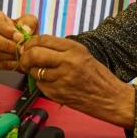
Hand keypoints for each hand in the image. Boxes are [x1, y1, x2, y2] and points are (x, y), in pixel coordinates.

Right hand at [0, 10, 39, 71]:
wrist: (16, 42)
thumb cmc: (19, 29)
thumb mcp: (26, 21)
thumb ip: (28, 22)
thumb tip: (25, 31)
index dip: (6, 30)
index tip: (20, 37)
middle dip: (6, 45)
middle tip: (20, 49)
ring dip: (8, 55)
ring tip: (21, 54)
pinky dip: (8, 64)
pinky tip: (18, 62)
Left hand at [19, 34, 134, 126]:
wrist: (110, 98)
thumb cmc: (97, 76)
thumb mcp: (82, 54)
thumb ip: (60, 49)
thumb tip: (36, 45)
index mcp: (74, 49)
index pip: (43, 39)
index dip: (30, 42)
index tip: (28, 46)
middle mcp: (67, 62)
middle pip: (34, 54)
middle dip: (25, 56)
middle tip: (26, 59)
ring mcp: (62, 79)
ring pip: (34, 71)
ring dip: (33, 71)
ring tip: (43, 72)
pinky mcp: (57, 94)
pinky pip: (40, 85)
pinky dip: (41, 83)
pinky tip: (52, 82)